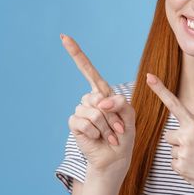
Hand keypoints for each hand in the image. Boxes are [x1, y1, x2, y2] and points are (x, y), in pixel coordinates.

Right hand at [61, 33, 135, 179]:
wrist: (116, 157)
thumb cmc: (124, 135)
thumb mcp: (129, 115)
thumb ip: (120, 102)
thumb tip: (100, 101)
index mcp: (103, 93)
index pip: (88, 70)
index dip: (76, 53)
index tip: (64, 37)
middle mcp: (90, 99)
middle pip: (98, 97)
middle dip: (112, 115)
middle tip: (117, 128)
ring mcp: (81, 111)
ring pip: (93, 112)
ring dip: (105, 127)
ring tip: (109, 135)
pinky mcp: (75, 124)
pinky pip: (83, 122)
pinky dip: (95, 133)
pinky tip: (97, 139)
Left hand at [145, 72, 193, 194]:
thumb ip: (191, 130)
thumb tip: (172, 135)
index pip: (174, 104)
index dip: (161, 90)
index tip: (149, 77)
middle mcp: (187, 136)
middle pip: (169, 134)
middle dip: (179, 141)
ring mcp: (182, 152)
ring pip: (172, 149)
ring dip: (182, 154)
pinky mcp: (179, 166)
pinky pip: (173, 162)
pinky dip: (182, 165)